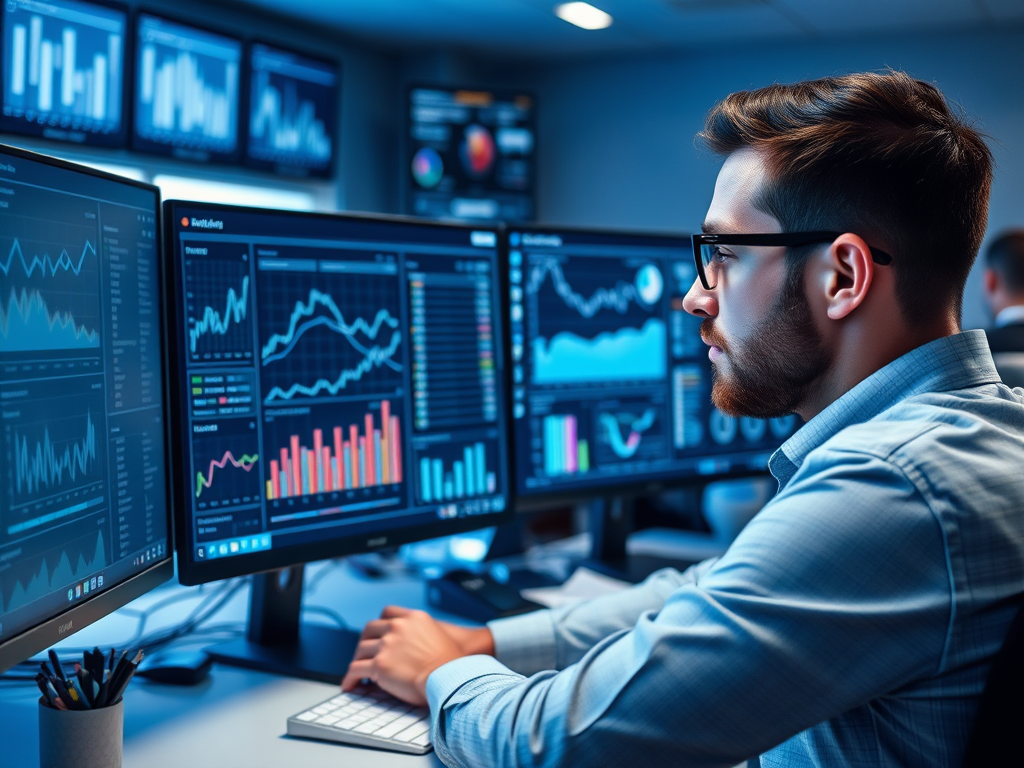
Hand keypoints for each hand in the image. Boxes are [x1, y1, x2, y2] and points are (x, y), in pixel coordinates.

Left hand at [341, 606, 491, 704]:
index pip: (388, 612)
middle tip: (364, 653)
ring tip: (356, 672)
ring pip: (360, 650)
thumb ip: (422, 633)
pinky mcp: (379, 665)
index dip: (381, 624)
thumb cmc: (451, 664)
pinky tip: (350, 685)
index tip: (378, 633)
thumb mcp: (440, 635)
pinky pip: (356, 669)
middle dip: (365, 641)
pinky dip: (350, 678)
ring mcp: (386, 645)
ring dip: (358, 660)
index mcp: (413, 618)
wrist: (450, 678)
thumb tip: (415, 646)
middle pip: (370, 629)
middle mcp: (398, 627)